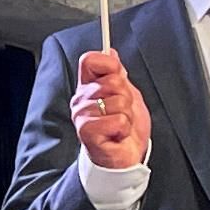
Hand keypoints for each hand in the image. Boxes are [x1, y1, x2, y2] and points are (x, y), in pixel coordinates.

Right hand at [72, 47, 149, 169]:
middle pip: (111, 81)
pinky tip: (117, 135)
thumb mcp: (128, 95)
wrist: (126, 159)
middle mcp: (82, 100)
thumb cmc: (125, 130)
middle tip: (122, 112)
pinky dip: (124, 128)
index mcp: (89, 88)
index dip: (110, 65)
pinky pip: (117, 120)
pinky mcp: (87, 131)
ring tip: (120, 126)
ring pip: (117, 101)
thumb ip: (117, 74)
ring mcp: (82, 116)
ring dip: (127, 116)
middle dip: (126, 98)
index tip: (119, 76)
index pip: (91, 60)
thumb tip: (110, 51)